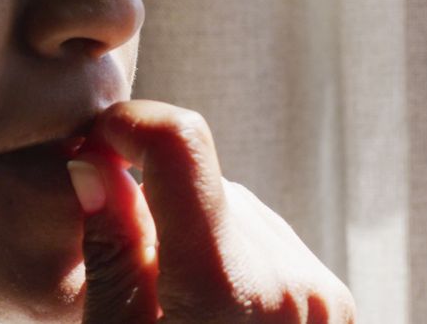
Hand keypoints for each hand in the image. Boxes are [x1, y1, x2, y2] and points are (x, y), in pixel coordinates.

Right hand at [67, 100, 355, 322]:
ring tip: (173, 302)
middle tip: (125, 264)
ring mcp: (319, 294)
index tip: (94, 141)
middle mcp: (286, 281)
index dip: (132, 122)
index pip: (182, 143)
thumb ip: (110, 249)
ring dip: (195, 231)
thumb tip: (92, 163)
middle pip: (202, 184)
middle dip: (155, 203)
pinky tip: (213, 305)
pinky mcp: (334, 303)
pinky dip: (232, 255)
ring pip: (235, 209)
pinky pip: (267, 240)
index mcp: (223, 288)